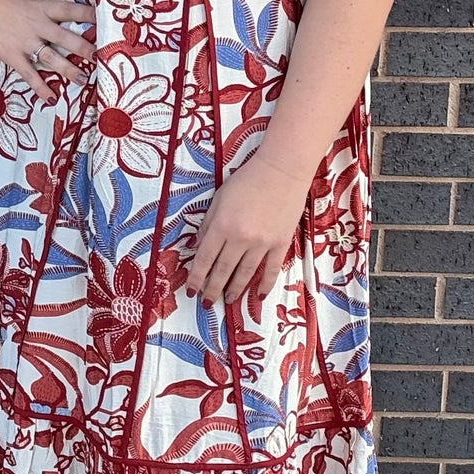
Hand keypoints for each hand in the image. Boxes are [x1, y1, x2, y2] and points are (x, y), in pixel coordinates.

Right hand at [0, 0, 96, 102]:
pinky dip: (41, 87)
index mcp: (42, 7)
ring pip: (52, 58)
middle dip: (85, 49)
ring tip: (83, 79)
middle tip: (100, 57)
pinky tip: (51, 98)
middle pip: (66, 38)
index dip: (89, 15)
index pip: (71, 10)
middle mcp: (37, 25)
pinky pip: (30, 74)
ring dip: (69, 70)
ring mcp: (25, 42)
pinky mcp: (13, 56)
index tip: (105, 21)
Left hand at [187, 151, 312, 305]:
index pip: (204, 259)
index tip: (191, 291)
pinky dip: (265, 285)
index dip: (197, 278)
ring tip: (227, 300)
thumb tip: (199, 246)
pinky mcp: (281, 243)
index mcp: (222, 225)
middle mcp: (240, 238)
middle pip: (223, 270)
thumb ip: (208, 223)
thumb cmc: (247, 180)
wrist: (282, 170)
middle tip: (207, 302)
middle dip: (212, 289)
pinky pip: (271, 269)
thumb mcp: (219, 198)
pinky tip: (258, 296)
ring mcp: (262, 243)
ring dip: (235, 290)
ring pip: (245, 274)